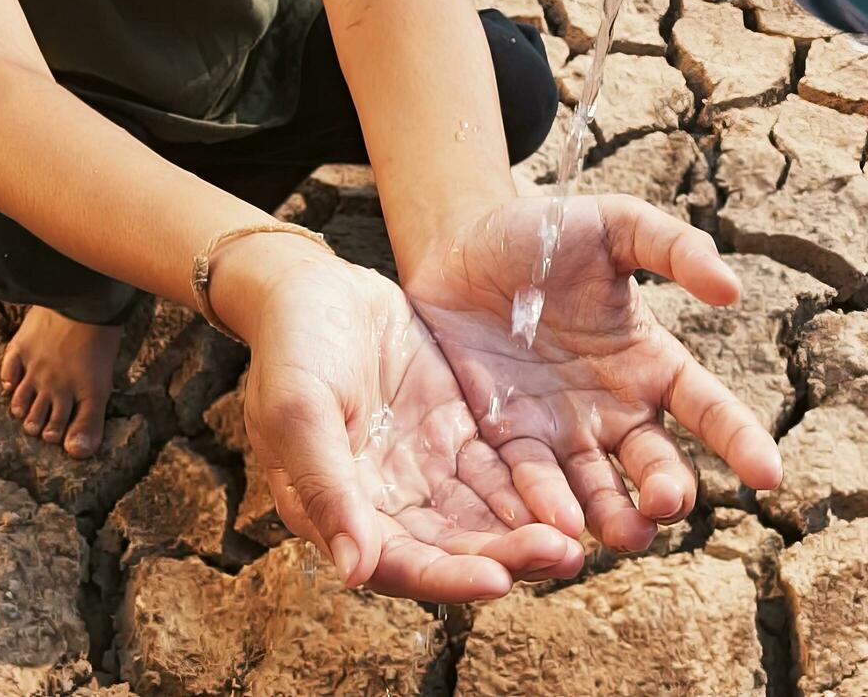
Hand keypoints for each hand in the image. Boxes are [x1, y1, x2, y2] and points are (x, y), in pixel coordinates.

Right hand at [218, 237, 584, 602]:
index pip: (398, 564)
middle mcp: (386, 503)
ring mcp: (425, 469)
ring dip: (527, 535)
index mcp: (337, 511)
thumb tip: (355, 572)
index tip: (497, 581)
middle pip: (452, 549)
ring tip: (576, 544)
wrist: (313, 286)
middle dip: (507, 560)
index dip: (448, 578)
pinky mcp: (456, 434)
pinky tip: (571, 500)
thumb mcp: (297, 412)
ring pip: (483, 518)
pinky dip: (531, 492)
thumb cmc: (291, 348)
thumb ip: (327, 489)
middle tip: (562, 559)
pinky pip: (500, 473)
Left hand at [403, 195, 783, 551]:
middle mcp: (615, 410)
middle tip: (665, 501)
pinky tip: (550, 525)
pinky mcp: (505, 441)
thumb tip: (731, 290)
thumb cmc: (545, 232)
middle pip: (656, 466)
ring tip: (622, 534)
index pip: (709, 410)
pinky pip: (529, 484)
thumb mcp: (615, 224)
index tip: (768, 475)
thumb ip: (674, 249)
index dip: (740, 441)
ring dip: (614, 518)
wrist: (457, 246)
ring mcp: (561, 433)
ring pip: (598, 491)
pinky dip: (543, 508)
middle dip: (667, 492)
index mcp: (652, 364)